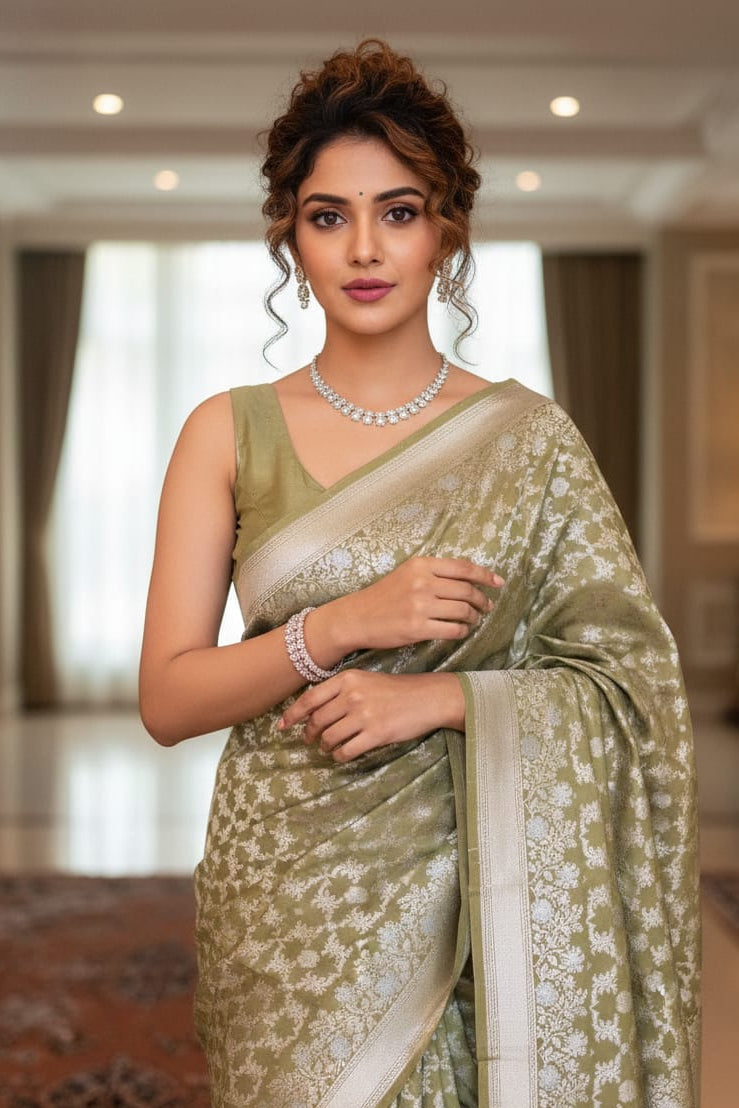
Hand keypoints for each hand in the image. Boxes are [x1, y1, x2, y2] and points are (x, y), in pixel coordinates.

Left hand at [277, 669, 465, 761]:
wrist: (427, 698)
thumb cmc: (395, 690)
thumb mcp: (365, 680)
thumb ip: (340, 691)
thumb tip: (313, 710)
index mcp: (348, 679)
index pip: (310, 698)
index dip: (292, 714)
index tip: (281, 726)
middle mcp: (353, 695)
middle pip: (317, 720)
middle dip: (309, 733)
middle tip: (309, 739)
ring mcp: (364, 715)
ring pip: (329, 737)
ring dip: (324, 746)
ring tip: (328, 747)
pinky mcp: (376, 734)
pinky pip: (346, 750)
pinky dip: (339, 755)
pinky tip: (341, 754)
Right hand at [313, 557, 503, 656]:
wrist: (357, 617)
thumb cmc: (384, 596)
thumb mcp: (407, 574)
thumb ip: (434, 573)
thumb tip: (468, 577)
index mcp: (421, 565)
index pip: (462, 567)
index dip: (485, 575)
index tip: (498, 582)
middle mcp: (422, 582)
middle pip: (466, 590)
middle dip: (482, 599)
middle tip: (487, 606)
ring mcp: (420, 606)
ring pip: (463, 610)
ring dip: (473, 617)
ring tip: (473, 619)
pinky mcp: (417, 628)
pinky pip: (452, 630)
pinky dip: (462, 631)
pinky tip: (461, 631)